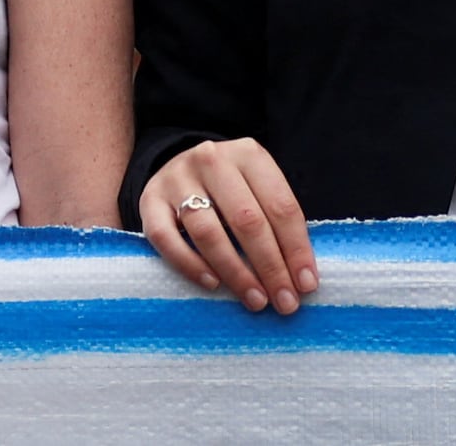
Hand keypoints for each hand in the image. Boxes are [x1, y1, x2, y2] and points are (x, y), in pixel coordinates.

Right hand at [139, 137, 317, 316]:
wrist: (181, 167)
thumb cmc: (232, 190)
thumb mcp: (259, 189)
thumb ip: (277, 223)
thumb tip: (301, 279)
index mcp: (248, 154)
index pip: (281, 206)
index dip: (296, 249)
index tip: (306, 286)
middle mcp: (211, 160)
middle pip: (247, 220)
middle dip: (270, 266)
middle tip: (284, 301)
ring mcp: (176, 178)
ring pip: (207, 231)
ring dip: (236, 272)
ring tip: (255, 300)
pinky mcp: (149, 200)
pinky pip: (167, 239)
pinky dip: (190, 264)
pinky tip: (212, 284)